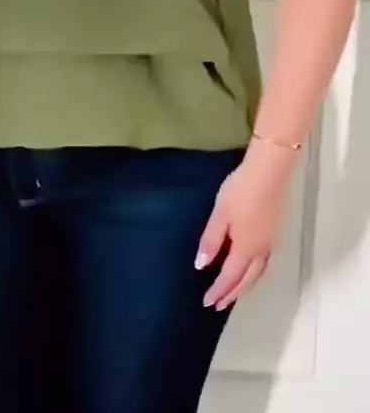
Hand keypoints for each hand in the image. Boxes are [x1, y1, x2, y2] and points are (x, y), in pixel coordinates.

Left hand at [195, 147, 292, 310]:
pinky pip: (263, 262)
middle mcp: (261, 250)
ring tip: (234, 292)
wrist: (270, 171)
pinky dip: (253, 273)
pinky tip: (249, 267)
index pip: (230, 277)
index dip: (219, 291)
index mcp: (246, 248)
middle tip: (219, 305)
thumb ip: (211, 240)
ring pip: (258, 272)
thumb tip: (202, 266)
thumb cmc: (241, 191)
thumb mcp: (220, 215)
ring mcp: (270, 241)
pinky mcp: (274, 231)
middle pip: (247, 279)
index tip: (207, 303)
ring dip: (245, 285)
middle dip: (232, 293)